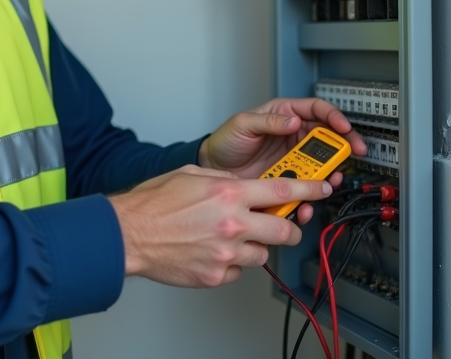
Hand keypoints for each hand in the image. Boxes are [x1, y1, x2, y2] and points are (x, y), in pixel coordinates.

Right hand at [108, 165, 332, 287]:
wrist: (129, 234)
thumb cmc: (153, 204)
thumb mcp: (192, 175)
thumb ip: (224, 181)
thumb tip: (242, 186)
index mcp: (229, 194)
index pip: (283, 190)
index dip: (309, 189)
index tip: (322, 188)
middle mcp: (233, 223)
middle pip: (284, 230)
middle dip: (289, 228)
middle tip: (283, 226)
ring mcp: (227, 252)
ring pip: (263, 254)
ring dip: (255, 247)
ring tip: (231, 239)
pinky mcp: (217, 275)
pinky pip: (239, 271)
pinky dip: (232, 264)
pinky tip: (214, 252)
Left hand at [198, 98, 367, 221]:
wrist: (214, 167)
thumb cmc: (226, 139)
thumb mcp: (243, 124)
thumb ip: (268, 122)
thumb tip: (293, 120)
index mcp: (285, 116)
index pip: (317, 111)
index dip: (333, 117)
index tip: (343, 128)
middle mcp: (293, 137)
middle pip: (326, 139)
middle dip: (341, 147)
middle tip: (350, 154)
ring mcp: (292, 160)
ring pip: (320, 166)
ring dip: (328, 175)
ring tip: (329, 181)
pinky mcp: (287, 180)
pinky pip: (304, 188)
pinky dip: (309, 196)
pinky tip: (307, 201)